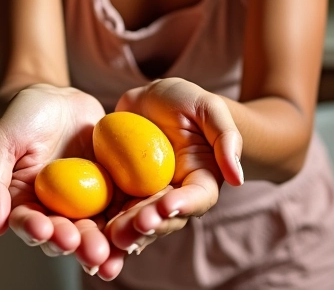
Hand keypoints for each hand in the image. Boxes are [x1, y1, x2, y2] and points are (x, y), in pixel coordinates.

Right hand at [0, 84, 125, 278]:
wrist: (54, 97)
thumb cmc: (21, 116)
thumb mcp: (0, 141)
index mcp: (26, 204)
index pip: (29, 224)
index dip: (36, 230)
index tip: (45, 228)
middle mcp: (55, 209)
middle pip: (67, 235)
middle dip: (79, 245)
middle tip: (91, 251)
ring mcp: (84, 200)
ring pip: (95, 229)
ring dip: (105, 244)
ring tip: (112, 253)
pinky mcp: (109, 187)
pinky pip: (120, 205)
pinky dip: (129, 218)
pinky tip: (138, 226)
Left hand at [105, 78, 242, 253]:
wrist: (154, 100)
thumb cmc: (188, 102)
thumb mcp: (209, 108)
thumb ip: (226, 138)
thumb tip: (237, 178)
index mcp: (201, 180)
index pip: (197, 198)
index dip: (185, 205)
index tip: (169, 205)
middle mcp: (175, 195)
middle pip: (165, 217)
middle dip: (151, 222)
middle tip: (136, 225)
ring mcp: (147, 196)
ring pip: (139, 221)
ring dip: (128, 231)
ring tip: (114, 234)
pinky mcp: (122, 191)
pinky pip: (114, 210)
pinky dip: (105, 222)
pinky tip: (95, 229)